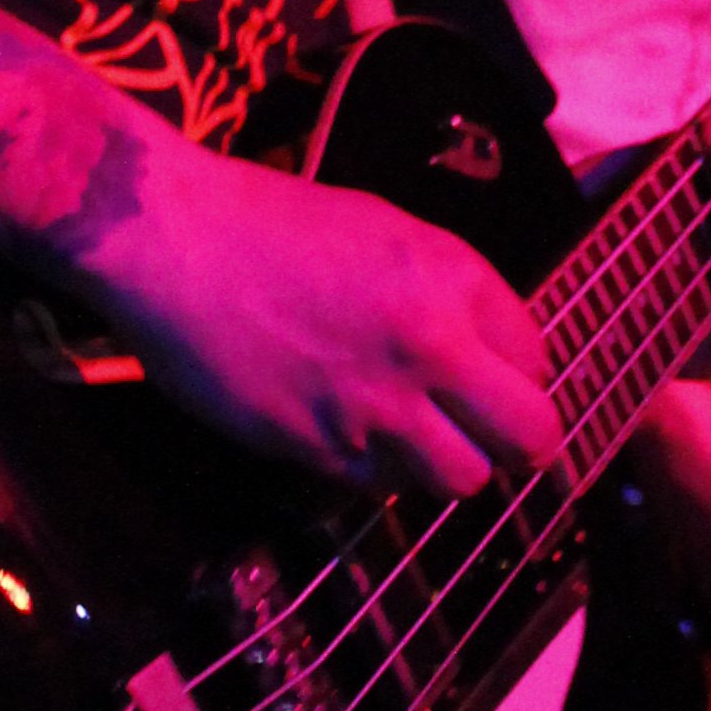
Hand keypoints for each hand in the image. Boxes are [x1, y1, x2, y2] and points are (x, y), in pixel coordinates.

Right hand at [109, 138, 560, 499]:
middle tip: (493, 439)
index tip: (494, 380)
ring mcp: (376, 405)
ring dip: (448, 464)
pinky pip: (384, 487)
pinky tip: (351, 433)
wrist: (175, 241)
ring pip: (462, 479)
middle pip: (527, 437)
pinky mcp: (321, 448)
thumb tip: (483, 353)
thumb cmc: (272, 223)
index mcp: (451, 278)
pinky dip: (380, 471)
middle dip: (518, 444)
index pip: (536, 359)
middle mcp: (429, 346)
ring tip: (416, 438)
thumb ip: (446, 292)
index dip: (518, 375)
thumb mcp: (385, 231)